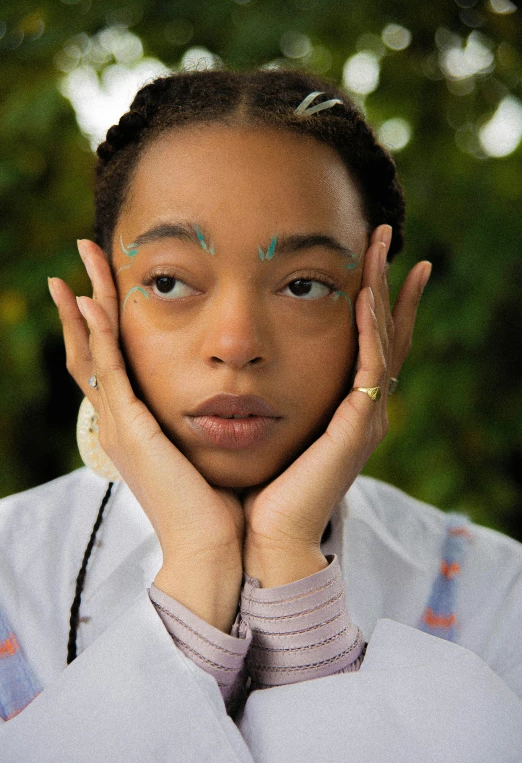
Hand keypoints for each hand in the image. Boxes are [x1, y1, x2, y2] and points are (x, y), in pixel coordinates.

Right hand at [48, 240, 243, 631]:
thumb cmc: (217, 504)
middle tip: (85, 253)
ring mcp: (121, 425)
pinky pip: (110, 372)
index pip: (110, 360)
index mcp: (136, 425)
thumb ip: (204, 423)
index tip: (103, 282)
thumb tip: (227, 401)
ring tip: (83, 260)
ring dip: (87, 303)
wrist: (214, 548)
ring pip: (92, 350)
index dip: (102, 321)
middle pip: (90, 347)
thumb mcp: (204, 452)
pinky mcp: (133, 430)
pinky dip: (98, 335)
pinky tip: (94, 301)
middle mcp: (120, 421)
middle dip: (85, 300)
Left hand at [241, 224, 431, 586]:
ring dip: (383, 291)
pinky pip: (368, 367)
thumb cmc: (256, 490)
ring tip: (384, 247)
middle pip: (385, 332)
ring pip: (382, 340)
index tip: (370, 258)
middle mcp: (362, 410)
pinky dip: (368, 329)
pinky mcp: (356, 430)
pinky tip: (363, 294)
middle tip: (387, 235)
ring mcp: (364, 419)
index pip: (366, 342)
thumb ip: (267, 397)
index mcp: (342, 409)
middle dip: (387, 282)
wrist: (259, 541)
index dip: (373, 299)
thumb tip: (240, 364)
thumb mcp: (265, 429)